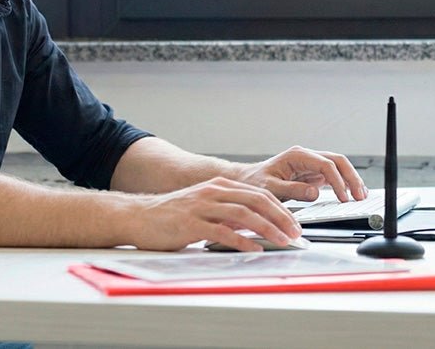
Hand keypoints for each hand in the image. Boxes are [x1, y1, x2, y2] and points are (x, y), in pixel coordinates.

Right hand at [124, 177, 301, 251]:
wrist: (138, 216)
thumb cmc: (170, 216)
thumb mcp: (204, 209)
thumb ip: (228, 214)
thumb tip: (255, 226)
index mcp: (218, 186)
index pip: (258, 194)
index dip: (280, 209)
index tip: (294, 224)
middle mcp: (212, 192)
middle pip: (256, 200)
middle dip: (281, 217)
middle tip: (296, 233)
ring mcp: (201, 207)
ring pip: (243, 214)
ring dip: (267, 228)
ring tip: (282, 240)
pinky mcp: (190, 223)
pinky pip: (222, 231)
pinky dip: (241, 240)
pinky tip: (254, 248)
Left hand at [235, 146, 368, 202]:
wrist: (247, 181)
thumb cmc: (255, 182)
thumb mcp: (270, 188)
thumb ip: (292, 190)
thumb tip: (314, 193)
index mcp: (297, 156)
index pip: (325, 164)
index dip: (338, 181)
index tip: (343, 197)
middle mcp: (306, 156)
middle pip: (337, 161)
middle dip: (351, 177)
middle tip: (359, 196)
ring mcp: (310, 164)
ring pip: (338, 166)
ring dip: (351, 179)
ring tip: (361, 195)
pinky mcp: (312, 173)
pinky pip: (333, 175)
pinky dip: (344, 184)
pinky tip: (351, 194)